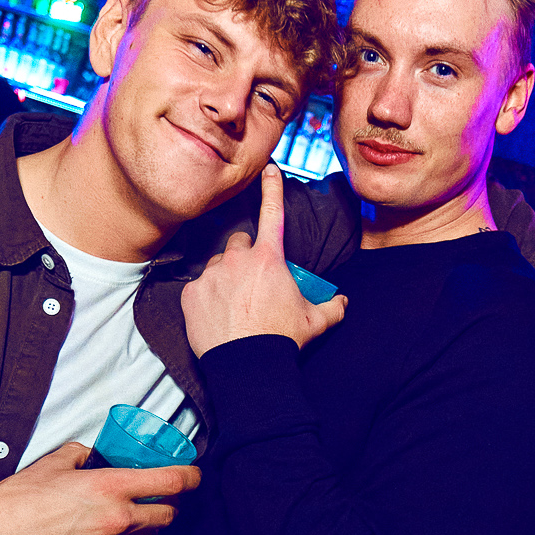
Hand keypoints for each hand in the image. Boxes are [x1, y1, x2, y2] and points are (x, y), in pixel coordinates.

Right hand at [0, 442, 198, 534]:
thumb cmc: (18, 500)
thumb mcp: (54, 463)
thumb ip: (84, 456)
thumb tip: (97, 456)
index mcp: (109, 488)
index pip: (170, 482)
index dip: (189, 478)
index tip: (193, 477)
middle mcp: (115, 521)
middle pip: (166, 516)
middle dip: (167, 507)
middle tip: (157, 501)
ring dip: (142, 532)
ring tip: (123, 524)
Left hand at [182, 165, 347, 356]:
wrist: (248, 366)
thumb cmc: (282, 339)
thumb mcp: (314, 322)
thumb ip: (332, 307)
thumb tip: (343, 302)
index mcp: (269, 259)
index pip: (272, 213)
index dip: (272, 188)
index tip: (269, 169)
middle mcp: (238, 259)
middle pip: (239, 242)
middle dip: (245, 255)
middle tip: (251, 282)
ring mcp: (211, 275)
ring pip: (217, 265)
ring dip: (224, 276)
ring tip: (233, 304)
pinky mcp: (191, 293)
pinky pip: (198, 287)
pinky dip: (206, 298)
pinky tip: (216, 316)